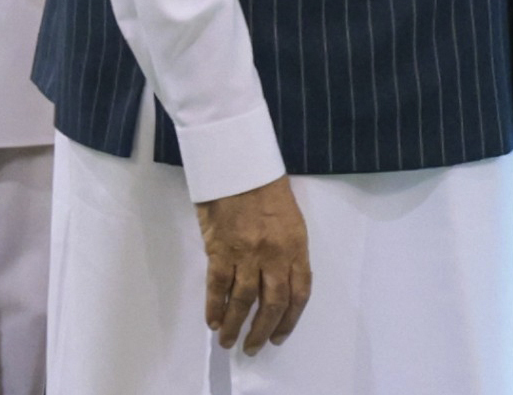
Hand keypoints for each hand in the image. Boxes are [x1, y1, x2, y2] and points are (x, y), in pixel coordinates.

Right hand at [194, 177, 308, 353]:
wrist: (239, 166)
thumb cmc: (267, 188)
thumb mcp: (291, 219)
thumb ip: (288, 251)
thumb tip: (278, 281)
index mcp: (297, 245)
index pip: (299, 292)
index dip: (290, 319)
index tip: (280, 335)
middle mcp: (275, 254)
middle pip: (272, 303)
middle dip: (263, 330)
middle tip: (253, 347)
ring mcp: (247, 253)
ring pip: (244, 300)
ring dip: (235, 325)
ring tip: (228, 340)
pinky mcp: (220, 250)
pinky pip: (218, 286)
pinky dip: (215, 307)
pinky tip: (213, 320)